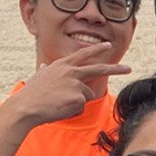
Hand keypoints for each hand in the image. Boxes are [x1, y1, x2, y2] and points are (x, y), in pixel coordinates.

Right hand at [11, 42, 130, 126]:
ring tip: (59, 103)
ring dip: (77, 102)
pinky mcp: (78, 98)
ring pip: (87, 96)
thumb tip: (44, 66)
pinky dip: (73, 111)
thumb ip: (45, 71)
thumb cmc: (31, 94)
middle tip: (129, 68)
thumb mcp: (38, 77)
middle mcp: (71, 72)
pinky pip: (81, 107)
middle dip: (116, 68)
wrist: (26, 107)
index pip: (83, 54)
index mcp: (63, 65)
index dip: (97, 49)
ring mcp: (76, 84)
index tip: (108, 45)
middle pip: (99, 69)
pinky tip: (60, 109)